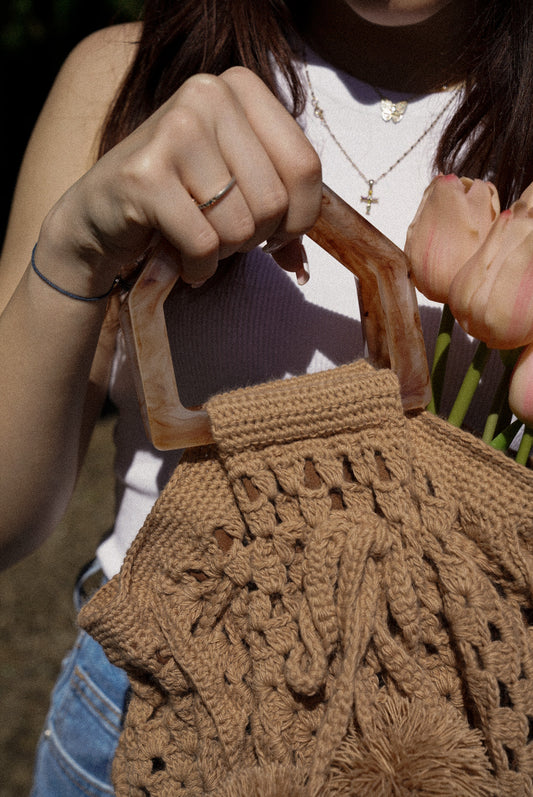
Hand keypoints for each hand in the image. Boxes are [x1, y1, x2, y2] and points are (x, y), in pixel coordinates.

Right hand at [39, 67, 321, 289]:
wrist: (99, 215)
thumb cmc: (177, 200)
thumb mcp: (236, 190)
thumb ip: (280, 215)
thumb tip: (303, 263)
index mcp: (239, 87)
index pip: (305, 166)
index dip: (298, 218)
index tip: (272, 232)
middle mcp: (207, 95)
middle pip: (274, 200)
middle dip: (254, 239)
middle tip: (222, 237)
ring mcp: (174, 130)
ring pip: (241, 225)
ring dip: (223, 253)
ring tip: (196, 241)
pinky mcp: (146, 175)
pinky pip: (204, 244)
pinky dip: (198, 268)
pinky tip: (180, 260)